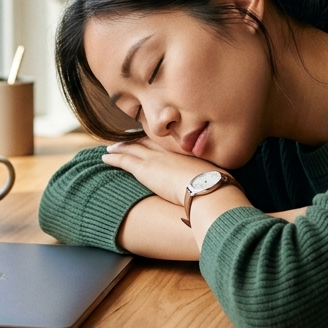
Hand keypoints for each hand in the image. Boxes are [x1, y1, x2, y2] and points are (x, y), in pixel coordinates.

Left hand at [101, 136, 219, 207]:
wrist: (208, 188)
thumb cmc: (218, 187)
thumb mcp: (219, 180)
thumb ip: (214, 180)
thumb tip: (222, 186)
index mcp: (185, 154)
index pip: (167, 145)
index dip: (155, 141)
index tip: (149, 139)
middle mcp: (169, 153)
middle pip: (148, 143)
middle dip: (136, 141)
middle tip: (125, 139)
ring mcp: (156, 159)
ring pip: (133, 149)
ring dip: (121, 147)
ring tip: (112, 147)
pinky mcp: (144, 170)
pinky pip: (124, 161)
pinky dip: (114, 157)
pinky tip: (106, 156)